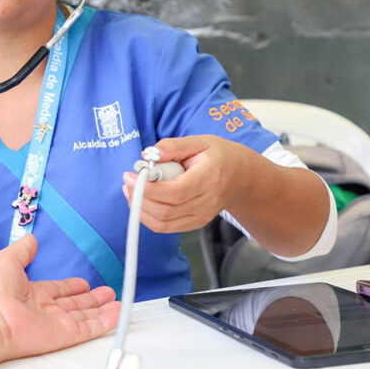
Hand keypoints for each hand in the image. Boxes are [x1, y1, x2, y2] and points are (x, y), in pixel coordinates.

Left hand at [0, 235, 119, 361]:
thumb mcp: (7, 260)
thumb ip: (22, 251)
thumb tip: (30, 239)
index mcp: (31, 294)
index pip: (57, 290)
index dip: (71, 287)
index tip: (83, 284)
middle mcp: (44, 310)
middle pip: (74, 305)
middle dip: (92, 300)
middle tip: (107, 294)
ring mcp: (54, 324)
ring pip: (84, 318)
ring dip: (102, 311)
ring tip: (118, 305)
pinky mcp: (62, 335)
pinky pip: (88, 329)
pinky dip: (104, 323)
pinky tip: (116, 316)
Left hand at [121, 135, 252, 233]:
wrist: (242, 178)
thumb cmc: (221, 157)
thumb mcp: (201, 141)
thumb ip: (174, 146)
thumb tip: (148, 154)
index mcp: (209, 178)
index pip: (175, 192)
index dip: (148, 188)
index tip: (131, 175)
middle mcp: (207, 202)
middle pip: (166, 210)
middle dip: (139, 198)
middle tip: (128, 181)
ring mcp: (202, 216)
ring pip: (163, 223)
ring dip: (140, 209)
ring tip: (131, 190)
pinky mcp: (195, 223)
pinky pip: (166, 227)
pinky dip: (149, 217)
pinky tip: (142, 201)